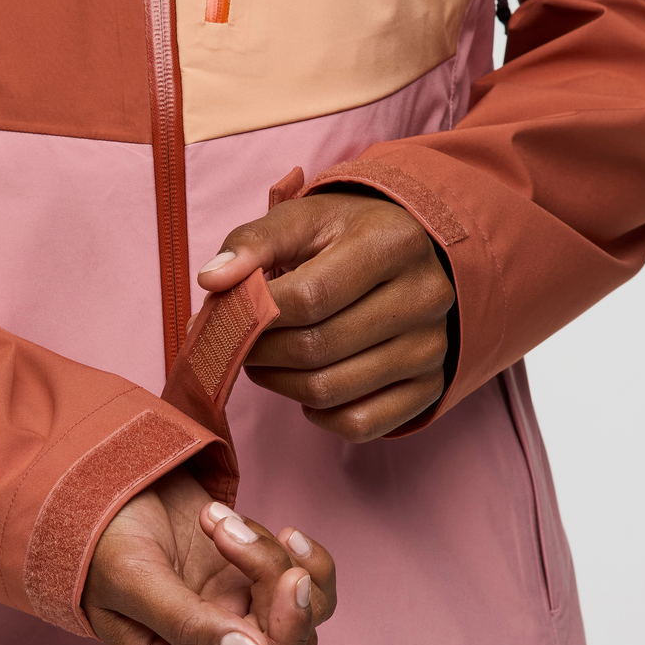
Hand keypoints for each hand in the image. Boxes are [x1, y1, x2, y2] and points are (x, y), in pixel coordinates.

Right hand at [83, 467, 335, 644]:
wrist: (102, 495)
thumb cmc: (102, 542)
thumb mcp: (134, 580)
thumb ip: (188, 624)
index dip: (287, 640)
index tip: (287, 578)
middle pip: (289, 643)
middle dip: (274, 580)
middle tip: (231, 531)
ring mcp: (238, 618)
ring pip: (306, 609)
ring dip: (275, 556)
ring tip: (221, 520)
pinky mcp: (253, 585)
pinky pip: (307, 583)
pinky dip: (295, 551)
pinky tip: (263, 526)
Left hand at [197, 191, 454, 440]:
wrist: (413, 255)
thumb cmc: (347, 237)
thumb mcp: (303, 220)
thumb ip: (252, 243)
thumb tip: (211, 281)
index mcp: (393, 244)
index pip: (307, 298)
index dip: (256, 315)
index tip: (233, 314)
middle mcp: (425, 297)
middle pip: (315, 349)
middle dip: (262, 352)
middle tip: (244, 343)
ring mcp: (432, 348)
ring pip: (329, 392)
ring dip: (281, 384)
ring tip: (269, 360)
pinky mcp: (430, 388)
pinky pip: (358, 424)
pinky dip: (319, 415)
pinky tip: (310, 384)